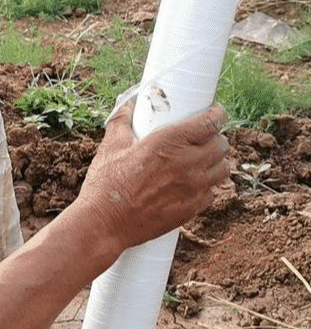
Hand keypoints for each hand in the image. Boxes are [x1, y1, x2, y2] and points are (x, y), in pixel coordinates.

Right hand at [78, 100, 228, 252]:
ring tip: (201, 160)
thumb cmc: (106, 184)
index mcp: (169, 142)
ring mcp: (193, 188)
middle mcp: (187, 163)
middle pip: (222, 144)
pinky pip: (211, 192)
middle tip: (203, 138)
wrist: (105, 224)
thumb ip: (121, 121)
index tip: (214, 111)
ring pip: (222, 169)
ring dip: (215, 162)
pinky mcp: (192, 209)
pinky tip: (191, 183)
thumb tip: (127, 105)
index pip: (211, 122)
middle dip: (215, 138)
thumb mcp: (111, 146)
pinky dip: (206, 185)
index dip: (217, 113)